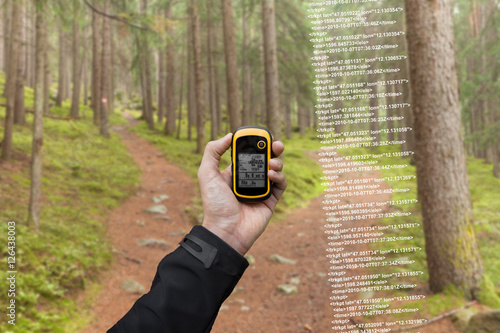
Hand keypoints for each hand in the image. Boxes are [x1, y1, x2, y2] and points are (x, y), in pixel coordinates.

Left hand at [197, 133, 286, 255]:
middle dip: (272, 149)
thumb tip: (228, 136)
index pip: (248, 153)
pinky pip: (281, 185)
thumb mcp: (206, 174)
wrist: (226, 231)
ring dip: (277, 162)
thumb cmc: (215, 205)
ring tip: (271, 163)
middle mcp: (248, 180)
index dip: (255, 144)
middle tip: (275, 144)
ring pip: (275, 169)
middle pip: (265, 159)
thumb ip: (213, 152)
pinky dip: (279, 176)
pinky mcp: (271, 201)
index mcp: (233, 173)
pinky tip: (271, 174)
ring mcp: (260, 190)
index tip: (260, 136)